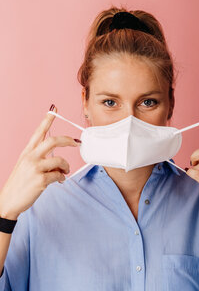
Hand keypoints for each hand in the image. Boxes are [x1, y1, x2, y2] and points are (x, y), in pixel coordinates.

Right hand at [0, 105, 79, 219]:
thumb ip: (41, 159)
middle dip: (68, 140)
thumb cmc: (20, 183)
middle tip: (76, 142)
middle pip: (53, 141)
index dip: (47, 120)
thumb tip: (60, 161)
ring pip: (60, 160)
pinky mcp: (40, 180)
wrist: (8, 201)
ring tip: (65, 171)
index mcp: (27, 152)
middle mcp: (31, 157)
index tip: (54, 109)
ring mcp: (35, 168)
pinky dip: (62, 177)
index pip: (38, 132)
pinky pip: (59, 175)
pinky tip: (59, 180)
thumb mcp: (26, 166)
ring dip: (66, 166)